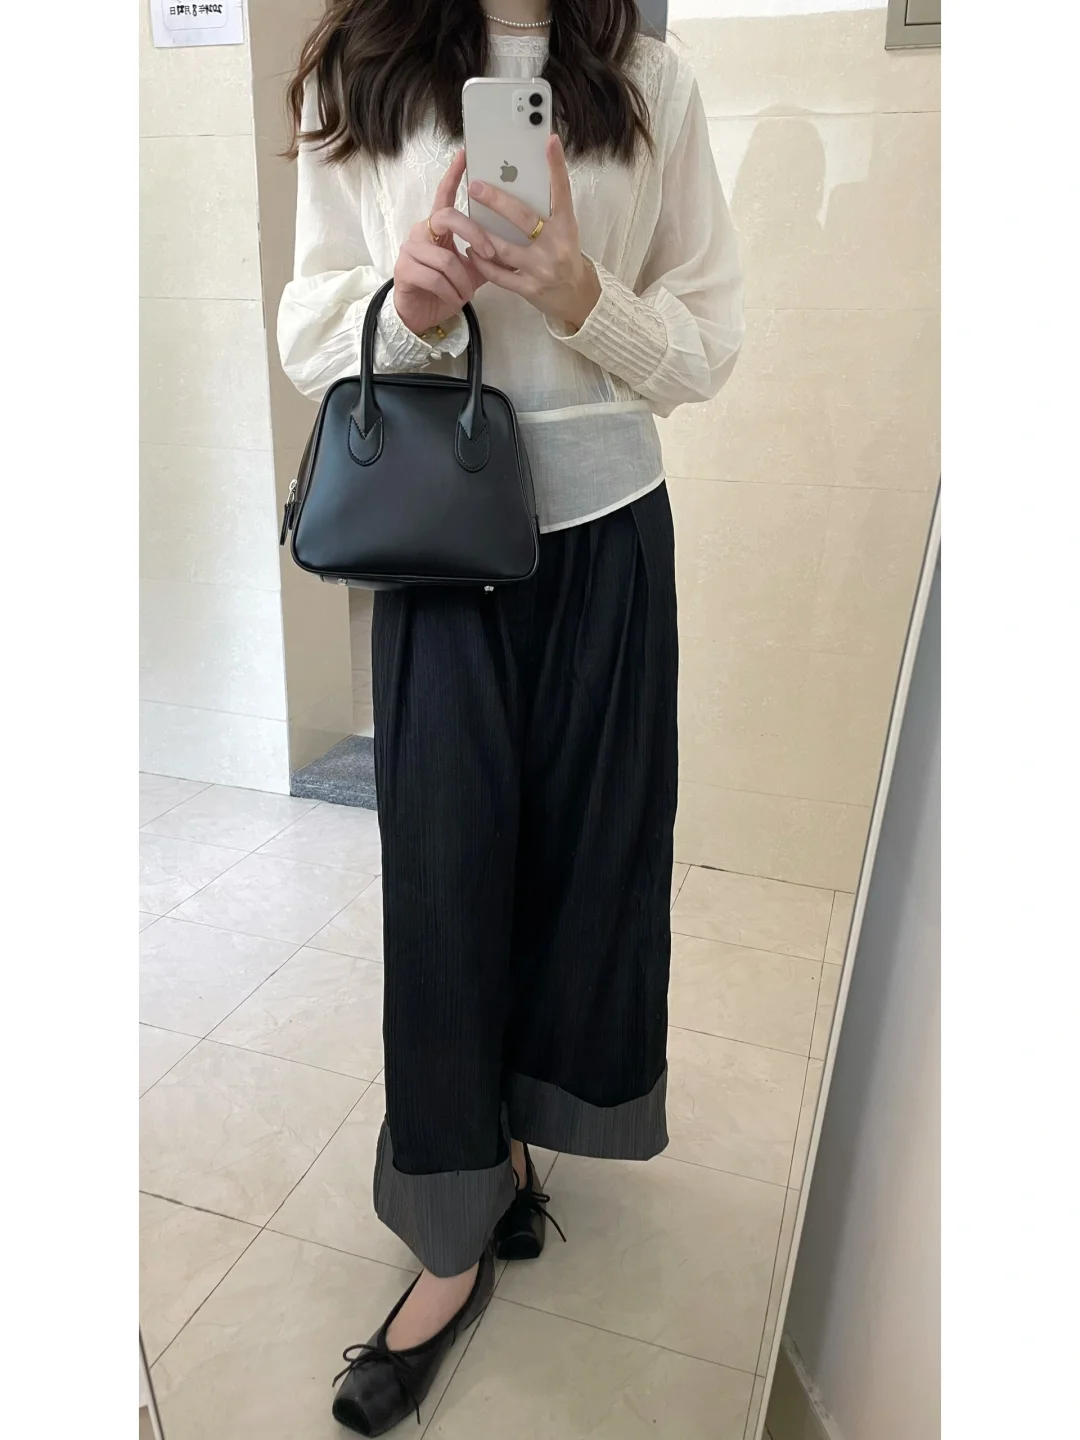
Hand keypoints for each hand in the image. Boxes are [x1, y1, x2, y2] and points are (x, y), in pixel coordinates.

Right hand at [393, 150, 497, 337]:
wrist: (422, 316)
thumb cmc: (447, 289)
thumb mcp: (472, 270)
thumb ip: (488, 255)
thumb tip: (517, 244)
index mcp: (438, 227)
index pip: (445, 195)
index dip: (454, 175)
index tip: (465, 154)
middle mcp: (421, 231)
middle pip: (448, 217)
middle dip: (474, 234)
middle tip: (490, 254)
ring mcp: (410, 249)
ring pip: (445, 257)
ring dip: (463, 280)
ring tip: (467, 293)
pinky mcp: (404, 270)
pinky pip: (435, 278)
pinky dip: (451, 293)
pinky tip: (454, 300)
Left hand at [465, 134, 601, 330]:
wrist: (577, 298)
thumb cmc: (565, 257)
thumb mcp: (565, 231)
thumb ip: (546, 212)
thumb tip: (519, 183)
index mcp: (567, 227)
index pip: (562, 191)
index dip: (557, 166)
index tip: (550, 141)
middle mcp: (556, 246)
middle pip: (523, 218)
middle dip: (497, 200)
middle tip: (475, 186)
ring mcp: (542, 269)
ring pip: (504, 248)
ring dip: (481, 233)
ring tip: (465, 219)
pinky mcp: (530, 289)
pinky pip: (500, 275)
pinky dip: (483, 262)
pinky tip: (471, 250)